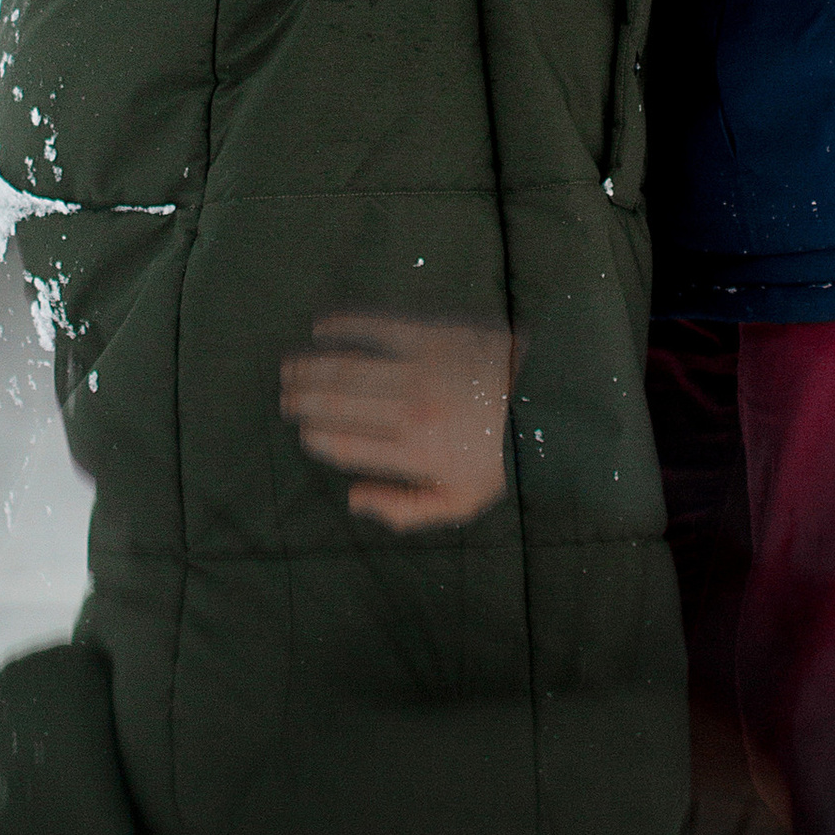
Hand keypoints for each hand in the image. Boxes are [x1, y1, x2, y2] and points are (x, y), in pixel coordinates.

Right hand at [279, 314, 522, 528]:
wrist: (551, 398)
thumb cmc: (503, 454)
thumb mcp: (461, 501)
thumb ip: (404, 509)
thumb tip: (352, 499)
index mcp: (415, 455)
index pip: (344, 446)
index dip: (316, 438)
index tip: (304, 432)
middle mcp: (410, 411)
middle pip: (335, 405)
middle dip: (302, 401)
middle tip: (284, 398)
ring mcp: (419, 369)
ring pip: (345, 367)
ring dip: (309, 367)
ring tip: (289, 368)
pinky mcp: (430, 333)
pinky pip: (374, 325)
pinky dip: (342, 324)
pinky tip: (321, 326)